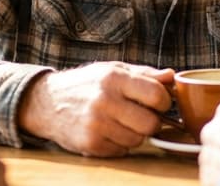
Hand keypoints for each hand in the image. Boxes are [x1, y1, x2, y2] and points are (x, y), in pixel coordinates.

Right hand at [18, 62, 174, 156]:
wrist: (47, 102)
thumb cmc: (86, 84)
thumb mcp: (113, 69)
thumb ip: (144, 74)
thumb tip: (172, 76)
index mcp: (113, 78)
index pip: (156, 95)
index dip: (164, 101)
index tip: (158, 102)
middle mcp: (104, 100)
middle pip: (150, 123)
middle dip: (152, 121)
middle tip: (143, 115)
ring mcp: (96, 125)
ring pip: (137, 140)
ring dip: (136, 134)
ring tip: (123, 122)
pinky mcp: (90, 144)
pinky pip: (122, 151)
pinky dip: (120, 144)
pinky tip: (109, 131)